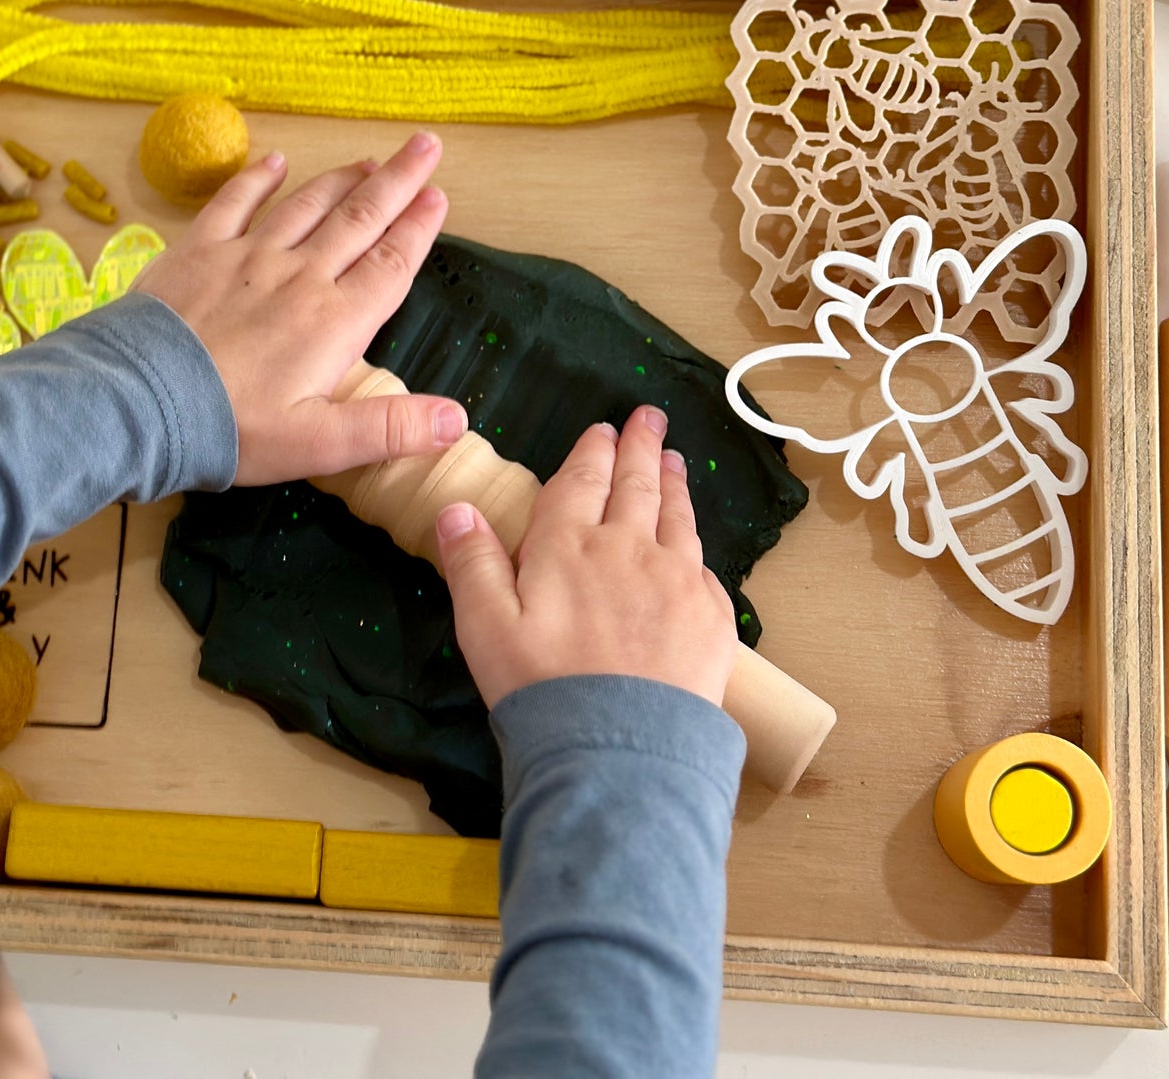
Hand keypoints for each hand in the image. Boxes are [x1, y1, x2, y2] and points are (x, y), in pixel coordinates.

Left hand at [134, 133, 467, 484]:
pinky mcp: (200, 250)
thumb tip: (457, 419)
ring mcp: (248, 256)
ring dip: (342, 179)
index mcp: (335, 321)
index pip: (391, 264)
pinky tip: (275, 161)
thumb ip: (390, 427)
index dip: (420, 228)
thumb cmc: (231, 430)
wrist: (138, 402)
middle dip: (397, 182)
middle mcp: (300, 275)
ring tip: (369, 159)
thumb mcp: (319, 445)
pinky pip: (235, 202)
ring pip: (308, 205)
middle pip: (360, 219)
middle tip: (426, 147)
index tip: (440, 196)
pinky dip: (258, 178)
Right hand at [435, 407, 737, 710]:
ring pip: (676, 516)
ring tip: (675, 461)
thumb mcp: (485, 628)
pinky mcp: (711, 616)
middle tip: (649, 418)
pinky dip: (695, 541)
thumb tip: (457, 508)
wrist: (621, 750)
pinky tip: (693, 541)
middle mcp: (627, 549)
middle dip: (640, 447)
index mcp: (568, 546)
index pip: (582, 482)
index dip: (593, 452)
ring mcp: (676, 579)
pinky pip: (702, 565)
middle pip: (636, 485)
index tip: (603, 430)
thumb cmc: (542, 690)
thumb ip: (472, 563)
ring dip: (673, 483)